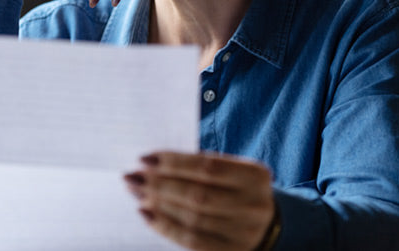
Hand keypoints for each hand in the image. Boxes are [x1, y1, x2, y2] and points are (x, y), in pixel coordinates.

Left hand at [124, 151, 275, 250]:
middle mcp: (253, 204)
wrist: (266, 226)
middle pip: (197, 194)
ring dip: (158, 205)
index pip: (207, 166)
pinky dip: (165, 226)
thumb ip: (201, 168)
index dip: (173, 162)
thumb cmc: (236, 190)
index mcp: (255, 175)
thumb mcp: (232, 173)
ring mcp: (244, 232)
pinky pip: (191, 239)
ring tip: (137, 193)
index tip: (144, 158)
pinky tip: (147, 215)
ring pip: (192, 218)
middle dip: (159, 184)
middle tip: (132, 177)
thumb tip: (152, 165)